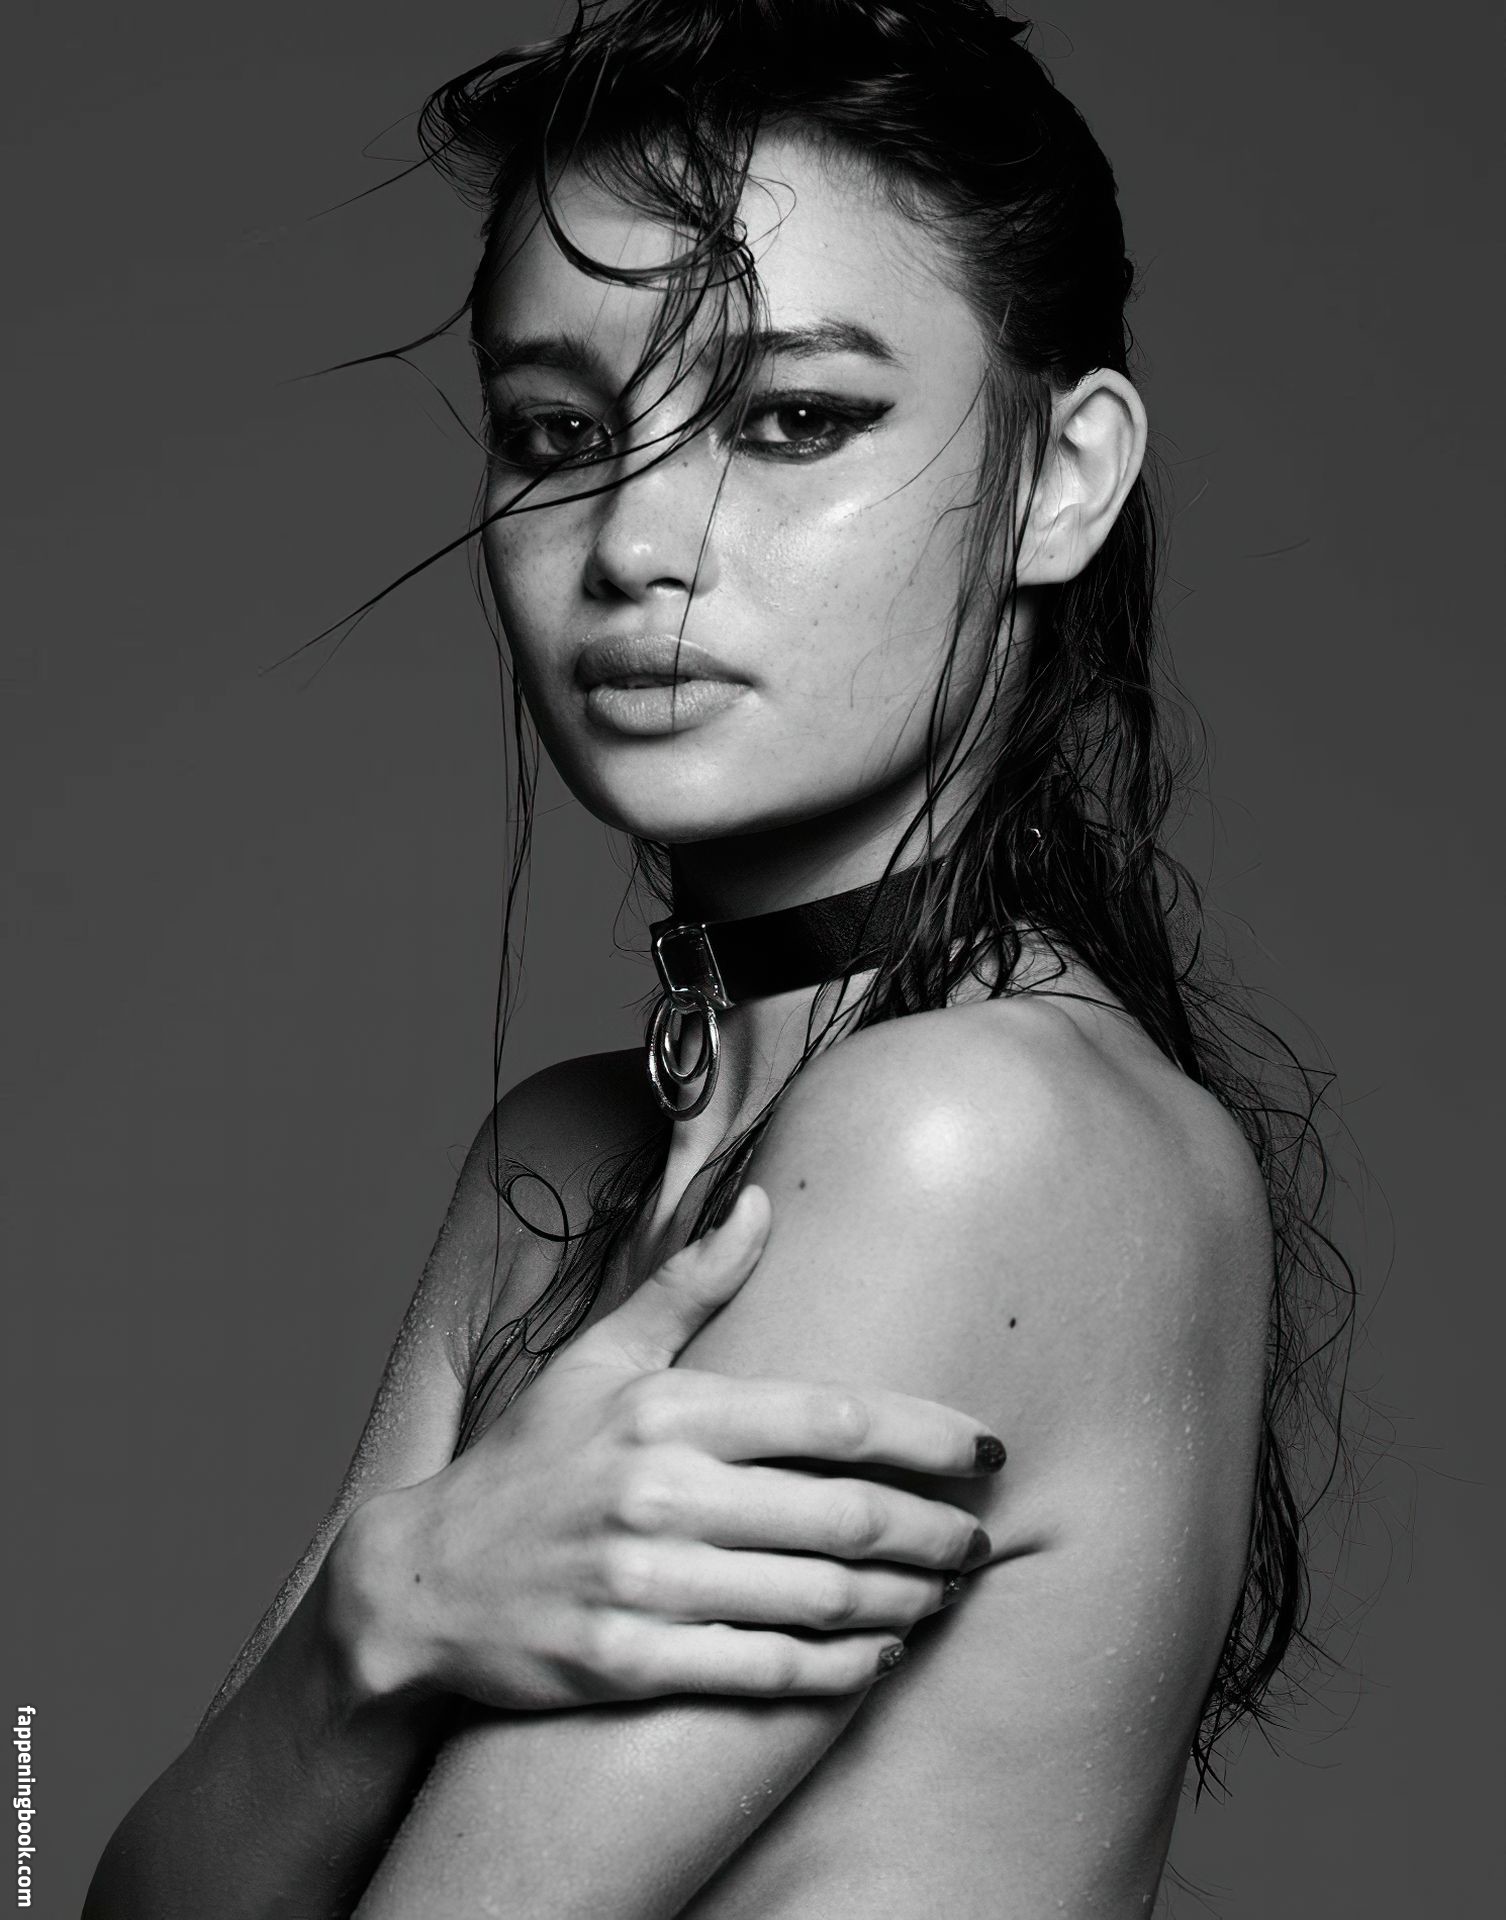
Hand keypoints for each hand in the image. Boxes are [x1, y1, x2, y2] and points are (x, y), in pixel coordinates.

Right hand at [332, 1187, 1003, 1709]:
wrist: (423, 1581)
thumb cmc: (529, 1460)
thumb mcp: (598, 1358)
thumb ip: (688, 1285)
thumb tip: (760, 1201)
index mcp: (668, 1410)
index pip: (833, 1418)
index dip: (928, 1437)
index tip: (990, 1452)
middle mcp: (661, 1493)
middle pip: (846, 1516)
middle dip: (935, 1532)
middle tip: (983, 1541)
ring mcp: (645, 1583)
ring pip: (820, 1599)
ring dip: (903, 1602)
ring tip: (945, 1595)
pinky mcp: (629, 1663)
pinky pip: (768, 1672)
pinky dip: (840, 1667)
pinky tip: (879, 1655)